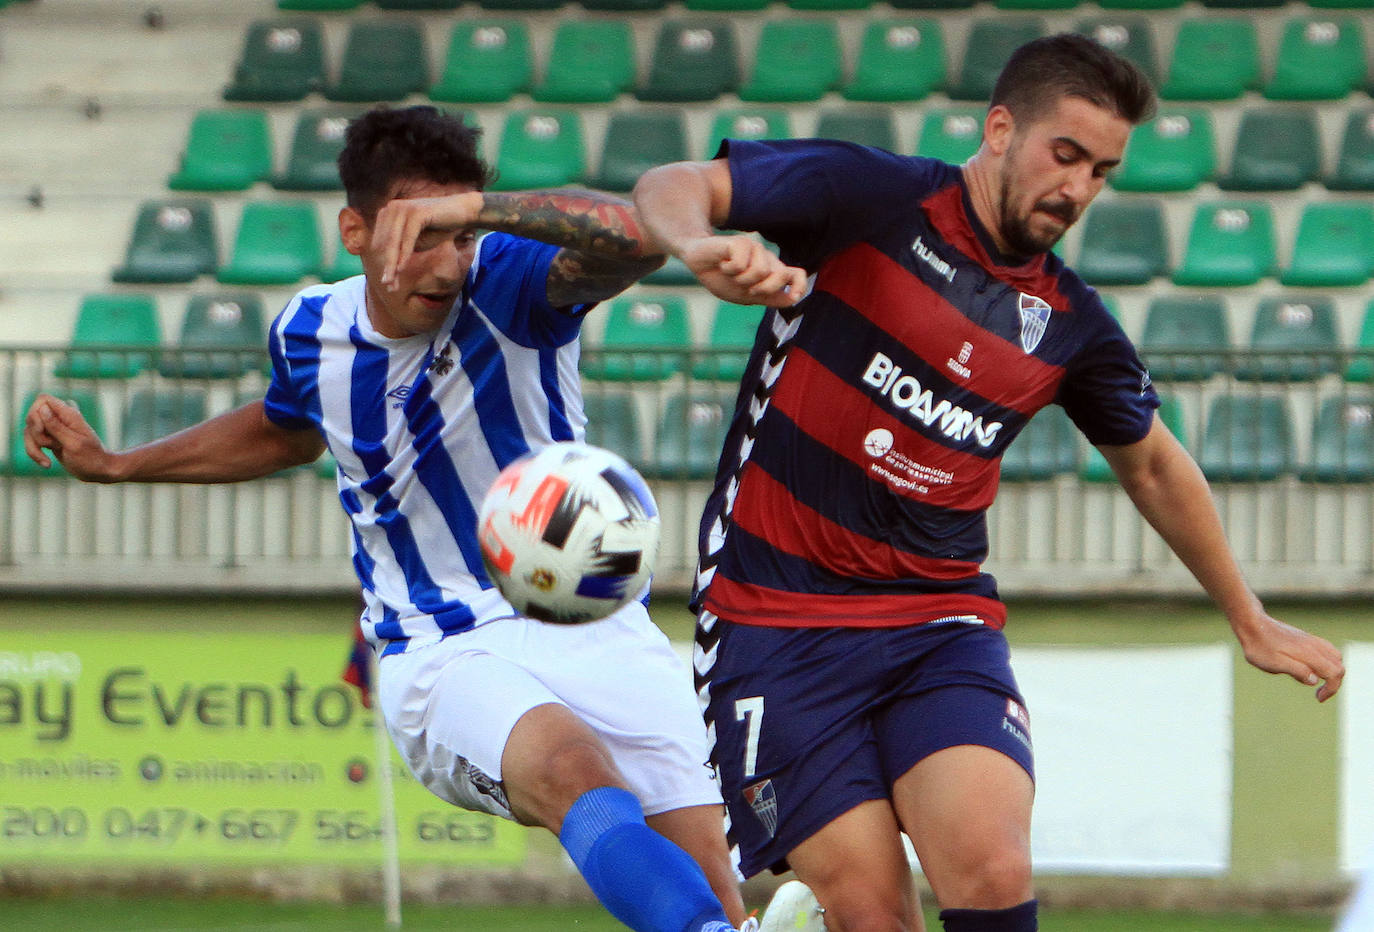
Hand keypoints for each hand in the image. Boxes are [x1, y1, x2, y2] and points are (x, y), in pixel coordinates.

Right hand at [23, 393, 116, 481]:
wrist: (98, 470)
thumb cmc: (91, 457)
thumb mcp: (73, 443)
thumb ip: (57, 426)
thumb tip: (42, 408)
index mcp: (69, 415)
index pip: (43, 400)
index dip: (36, 412)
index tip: (41, 429)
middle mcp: (59, 419)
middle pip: (32, 416)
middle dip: (36, 434)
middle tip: (52, 445)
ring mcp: (53, 429)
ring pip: (29, 431)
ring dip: (34, 447)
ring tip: (48, 461)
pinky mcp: (49, 439)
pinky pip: (32, 441)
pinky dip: (35, 453)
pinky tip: (46, 464)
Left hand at [372, 192, 482, 289]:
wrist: (462, 212)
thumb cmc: (439, 229)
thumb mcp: (416, 242)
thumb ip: (400, 251)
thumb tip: (387, 268)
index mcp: (388, 213)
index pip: (380, 242)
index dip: (383, 264)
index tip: (388, 283)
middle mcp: (392, 208)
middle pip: (384, 243)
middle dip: (387, 267)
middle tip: (388, 286)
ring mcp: (403, 208)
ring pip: (393, 242)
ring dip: (392, 265)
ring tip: (391, 282)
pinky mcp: (416, 213)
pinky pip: (407, 239)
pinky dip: (404, 255)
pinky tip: (401, 270)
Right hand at [679, 235, 807, 306]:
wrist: (698, 262)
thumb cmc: (722, 279)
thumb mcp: (746, 296)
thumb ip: (769, 298)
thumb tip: (793, 299)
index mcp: (771, 273)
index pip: (796, 275)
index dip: (799, 285)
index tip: (795, 296)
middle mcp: (767, 259)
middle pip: (780, 276)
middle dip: (762, 288)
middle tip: (746, 288)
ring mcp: (755, 249)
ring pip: (760, 272)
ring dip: (740, 279)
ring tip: (730, 273)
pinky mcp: (741, 242)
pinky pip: (741, 264)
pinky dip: (728, 269)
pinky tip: (722, 263)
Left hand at [1234, 613, 1344, 701]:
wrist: (1252, 625)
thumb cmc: (1260, 647)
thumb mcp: (1274, 663)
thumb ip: (1296, 671)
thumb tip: (1315, 680)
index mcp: (1309, 654)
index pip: (1334, 673)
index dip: (1331, 689)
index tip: (1318, 698)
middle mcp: (1314, 646)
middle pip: (1339, 666)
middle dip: (1334, 682)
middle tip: (1318, 693)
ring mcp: (1311, 640)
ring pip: (1335, 657)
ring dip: (1332, 671)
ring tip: (1316, 680)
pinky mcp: (1305, 638)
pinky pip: (1326, 650)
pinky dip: (1327, 662)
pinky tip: (1311, 667)